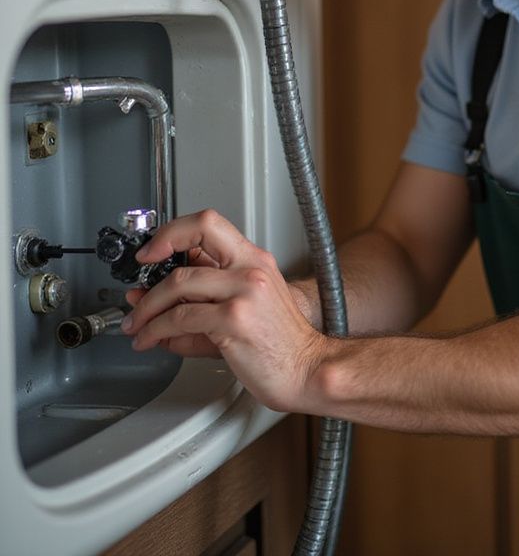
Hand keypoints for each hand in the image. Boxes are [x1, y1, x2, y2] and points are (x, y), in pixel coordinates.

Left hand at [121, 209, 327, 412]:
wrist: (307, 369)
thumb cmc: (280, 343)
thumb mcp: (246, 306)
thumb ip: (201, 297)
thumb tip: (151, 296)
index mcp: (255, 260)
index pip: (210, 223)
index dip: (175, 231)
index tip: (154, 250)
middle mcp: (252, 269)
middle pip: (198, 233)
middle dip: (158, 249)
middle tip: (139, 275)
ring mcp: (245, 292)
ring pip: (178, 283)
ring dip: (147, 307)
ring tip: (138, 324)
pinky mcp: (234, 319)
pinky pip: (181, 318)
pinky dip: (156, 330)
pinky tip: (151, 339)